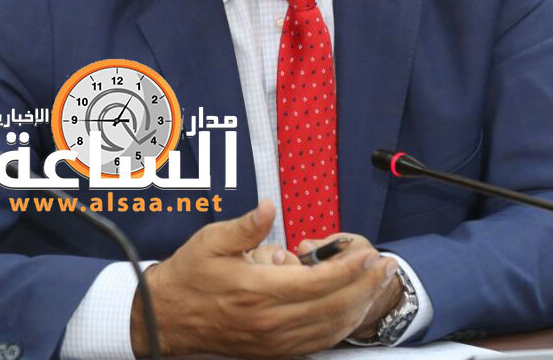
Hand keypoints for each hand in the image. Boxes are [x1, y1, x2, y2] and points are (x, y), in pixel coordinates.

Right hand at [130, 200, 398, 356]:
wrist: (165, 318)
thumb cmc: (189, 276)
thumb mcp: (211, 240)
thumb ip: (246, 226)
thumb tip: (270, 207)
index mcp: (259, 291)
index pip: (318, 282)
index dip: (349, 269)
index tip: (368, 253)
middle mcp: (271, 321)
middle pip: (333, 307)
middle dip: (366, 286)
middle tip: (386, 266)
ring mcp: (274, 341)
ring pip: (330, 328)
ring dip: (360, 307)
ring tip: (379, 285)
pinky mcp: (273, 351)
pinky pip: (317, 342)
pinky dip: (341, 327)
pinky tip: (354, 310)